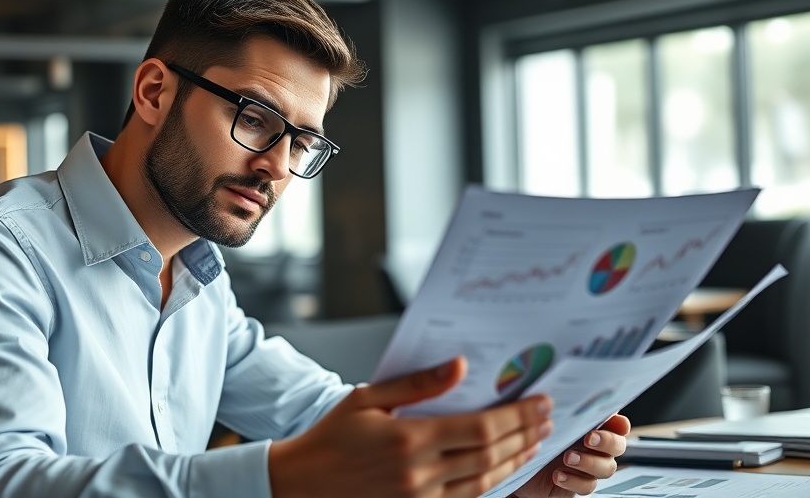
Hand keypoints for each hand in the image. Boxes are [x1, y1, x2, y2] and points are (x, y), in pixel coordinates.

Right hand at [268, 357, 553, 497]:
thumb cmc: (332, 437)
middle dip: (525, 435)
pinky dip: (492, 483)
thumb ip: (417, 383)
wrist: (302, 483)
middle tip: (548, 419)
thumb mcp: (368, 398)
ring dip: (515, 461)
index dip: (517, 416)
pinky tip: (504, 468)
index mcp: (410, 438)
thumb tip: (459, 365)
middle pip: (491, 454)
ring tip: (536, 443)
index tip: (540, 403)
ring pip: (485, 481)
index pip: (481, 427)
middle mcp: (420, 473)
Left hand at [512, 414, 629, 497]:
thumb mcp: (540, 417)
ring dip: (589, 462)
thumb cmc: (532, 435)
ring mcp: (589, 466)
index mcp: (589, 424)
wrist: (518, 464)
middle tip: (588, 438)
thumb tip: (554, 393)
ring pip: (607, 467)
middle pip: (617, 445)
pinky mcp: (579, 484)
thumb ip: (555, 406)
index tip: (613, 421)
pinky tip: (558, 475)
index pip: (616, 422)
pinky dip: (575, 481)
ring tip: (568, 458)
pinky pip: (588, 486)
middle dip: (607, 441)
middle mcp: (595, 445)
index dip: (619, 422)